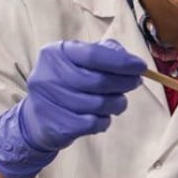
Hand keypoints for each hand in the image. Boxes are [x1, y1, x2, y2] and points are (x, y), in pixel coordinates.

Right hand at [0, 39, 145, 177]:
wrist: (36, 119)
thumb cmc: (67, 84)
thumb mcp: (80, 62)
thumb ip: (105, 54)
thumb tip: (130, 60)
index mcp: (56, 53)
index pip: (93, 54)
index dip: (121, 62)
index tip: (141, 67)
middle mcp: (48, 74)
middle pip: (99, 81)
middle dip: (124, 83)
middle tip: (135, 83)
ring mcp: (48, 101)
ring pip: (99, 104)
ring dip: (116, 104)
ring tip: (117, 102)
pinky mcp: (55, 124)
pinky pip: (93, 123)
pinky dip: (104, 121)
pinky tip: (101, 117)